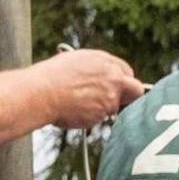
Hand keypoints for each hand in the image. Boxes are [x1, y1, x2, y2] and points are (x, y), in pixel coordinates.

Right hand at [30, 50, 145, 131]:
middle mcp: (113, 78)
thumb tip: (101, 78)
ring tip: (77, 103)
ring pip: (114, 107)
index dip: (122, 81)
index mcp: (105, 61)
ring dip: (102, 108)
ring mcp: (110, 97)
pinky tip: (73, 110)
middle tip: (116, 101)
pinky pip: (100, 118)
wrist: (41, 92)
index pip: (126, 72)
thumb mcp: (75, 62)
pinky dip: (90, 117)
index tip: (117, 87)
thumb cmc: (51, 76)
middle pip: (136, 90)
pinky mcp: (103, 113)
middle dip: (130, 97)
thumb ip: (95, 70)